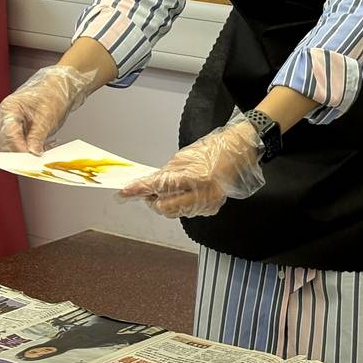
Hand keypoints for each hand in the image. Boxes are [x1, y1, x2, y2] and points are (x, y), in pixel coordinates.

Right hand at [0, 64, 98, 154]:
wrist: (58, 86)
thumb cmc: (52, 93)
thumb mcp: (47, 116)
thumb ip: (38, 135)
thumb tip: (32, 153)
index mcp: (8, 109)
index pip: (8, 134)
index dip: (18, 148)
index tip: (28, 159)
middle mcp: (4, 117)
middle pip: (5, 143)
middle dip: (20, 154)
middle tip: (36, 162)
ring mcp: (8, 124)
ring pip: (11, 146)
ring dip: (25, 153)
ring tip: (43, 153)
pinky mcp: (16, 130)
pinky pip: (18, 144)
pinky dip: (30, 149)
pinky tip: (45, 146)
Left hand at [118, 119, 263, 218]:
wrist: (238, 152)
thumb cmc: (214, 149)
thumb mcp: (184, 157)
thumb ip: (166, 174)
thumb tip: (148, 185)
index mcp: (195, 177)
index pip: (160, 186)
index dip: (139, 190)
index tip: (124, 192)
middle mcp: (203, 194)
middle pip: (165, 208)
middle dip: (153, 200)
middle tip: (150, 191)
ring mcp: (208, 204)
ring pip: (175, 212)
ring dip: (168, 202)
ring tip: (173, 188)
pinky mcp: (212, 209)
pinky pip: (188, 212)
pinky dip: (182, 204)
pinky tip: (188, 192)